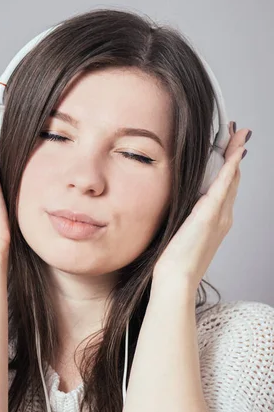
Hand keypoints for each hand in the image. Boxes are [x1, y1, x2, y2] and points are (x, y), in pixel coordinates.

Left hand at [152, 123, 250, 293]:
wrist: (176, 278)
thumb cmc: (174, 261)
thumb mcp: (180, 232)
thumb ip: (185, 216)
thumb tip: (180, 203)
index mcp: (216, 220)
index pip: (226, 186)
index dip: (229, 165)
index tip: (229, 146)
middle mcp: (223, 216)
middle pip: (233, 179)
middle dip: (235, 154)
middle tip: (238, 132)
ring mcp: (220, 216)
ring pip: (232, 178)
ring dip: (235, 155)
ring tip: (237, 134)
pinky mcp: (210, 216)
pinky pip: (224, 186)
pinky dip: (230, 168)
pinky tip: (234, 153)